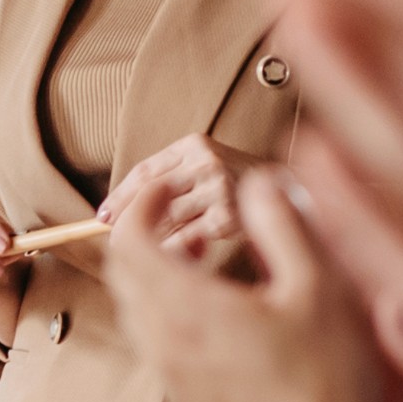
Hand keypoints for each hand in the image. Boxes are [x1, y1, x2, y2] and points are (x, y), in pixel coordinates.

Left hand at [100, 134, 254, 266]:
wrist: (300, 197)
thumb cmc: (245, 190)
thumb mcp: (210, 167)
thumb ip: (174, 179)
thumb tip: (116, 213)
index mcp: (195, 144)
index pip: (145, 171)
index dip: (120, 197)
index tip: (102, 217)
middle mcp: (206, 161)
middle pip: (149, 195)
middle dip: (126, 222)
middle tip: (113, 243)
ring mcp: (217, 188)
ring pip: (164, 220)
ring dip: (153, 241)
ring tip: (156, 255)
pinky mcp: (227, 217)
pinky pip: (183, 240)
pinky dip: (176, 252)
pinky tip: (185, 257)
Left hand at [111, 167, 402, 401]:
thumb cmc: (331, 382)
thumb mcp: (321, 286)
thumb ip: (284, 223)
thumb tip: (259, 182)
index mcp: (185, 308)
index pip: (126, 242)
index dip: (142, 206)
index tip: (169, 191)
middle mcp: (164, 348)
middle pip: (123, 280)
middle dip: (144, 241)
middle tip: (183, 224)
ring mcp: (174, 387)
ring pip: (141, 321)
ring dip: (158, 286)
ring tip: (206, 272)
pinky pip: (163, 357)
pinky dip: (174, 326)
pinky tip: (224, 329)